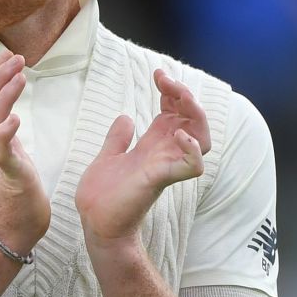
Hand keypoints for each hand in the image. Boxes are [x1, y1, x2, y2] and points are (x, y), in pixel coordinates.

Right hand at [0, 51, 50, 257]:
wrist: (10, 231)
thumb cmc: (14, 193)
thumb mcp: (7, 155)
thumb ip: (4, 134)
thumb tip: (9, 112)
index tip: (7, 55)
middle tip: (17, 57)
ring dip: (4, 95)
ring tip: (20, 76)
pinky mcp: (8, 177)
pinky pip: (2, 153)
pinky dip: (6, 134)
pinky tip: (15, 119)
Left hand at [76, 68, 211, 251]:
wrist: (94, 221)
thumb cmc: (103, 195)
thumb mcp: (108, 156)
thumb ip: (119, 139)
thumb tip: (126, 117)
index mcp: (153, 144)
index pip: (176, 111)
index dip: (172, 90)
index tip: (158, 74)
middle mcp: (164, 153)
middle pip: (193, 120)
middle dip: (186, 95)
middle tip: (166, 81)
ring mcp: (166, 165)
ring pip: (202, 138)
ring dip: (195, 115)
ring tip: (179, 98)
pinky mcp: (162, 178)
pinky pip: (193, 165)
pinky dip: (193, 149)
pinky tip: (179, 135)